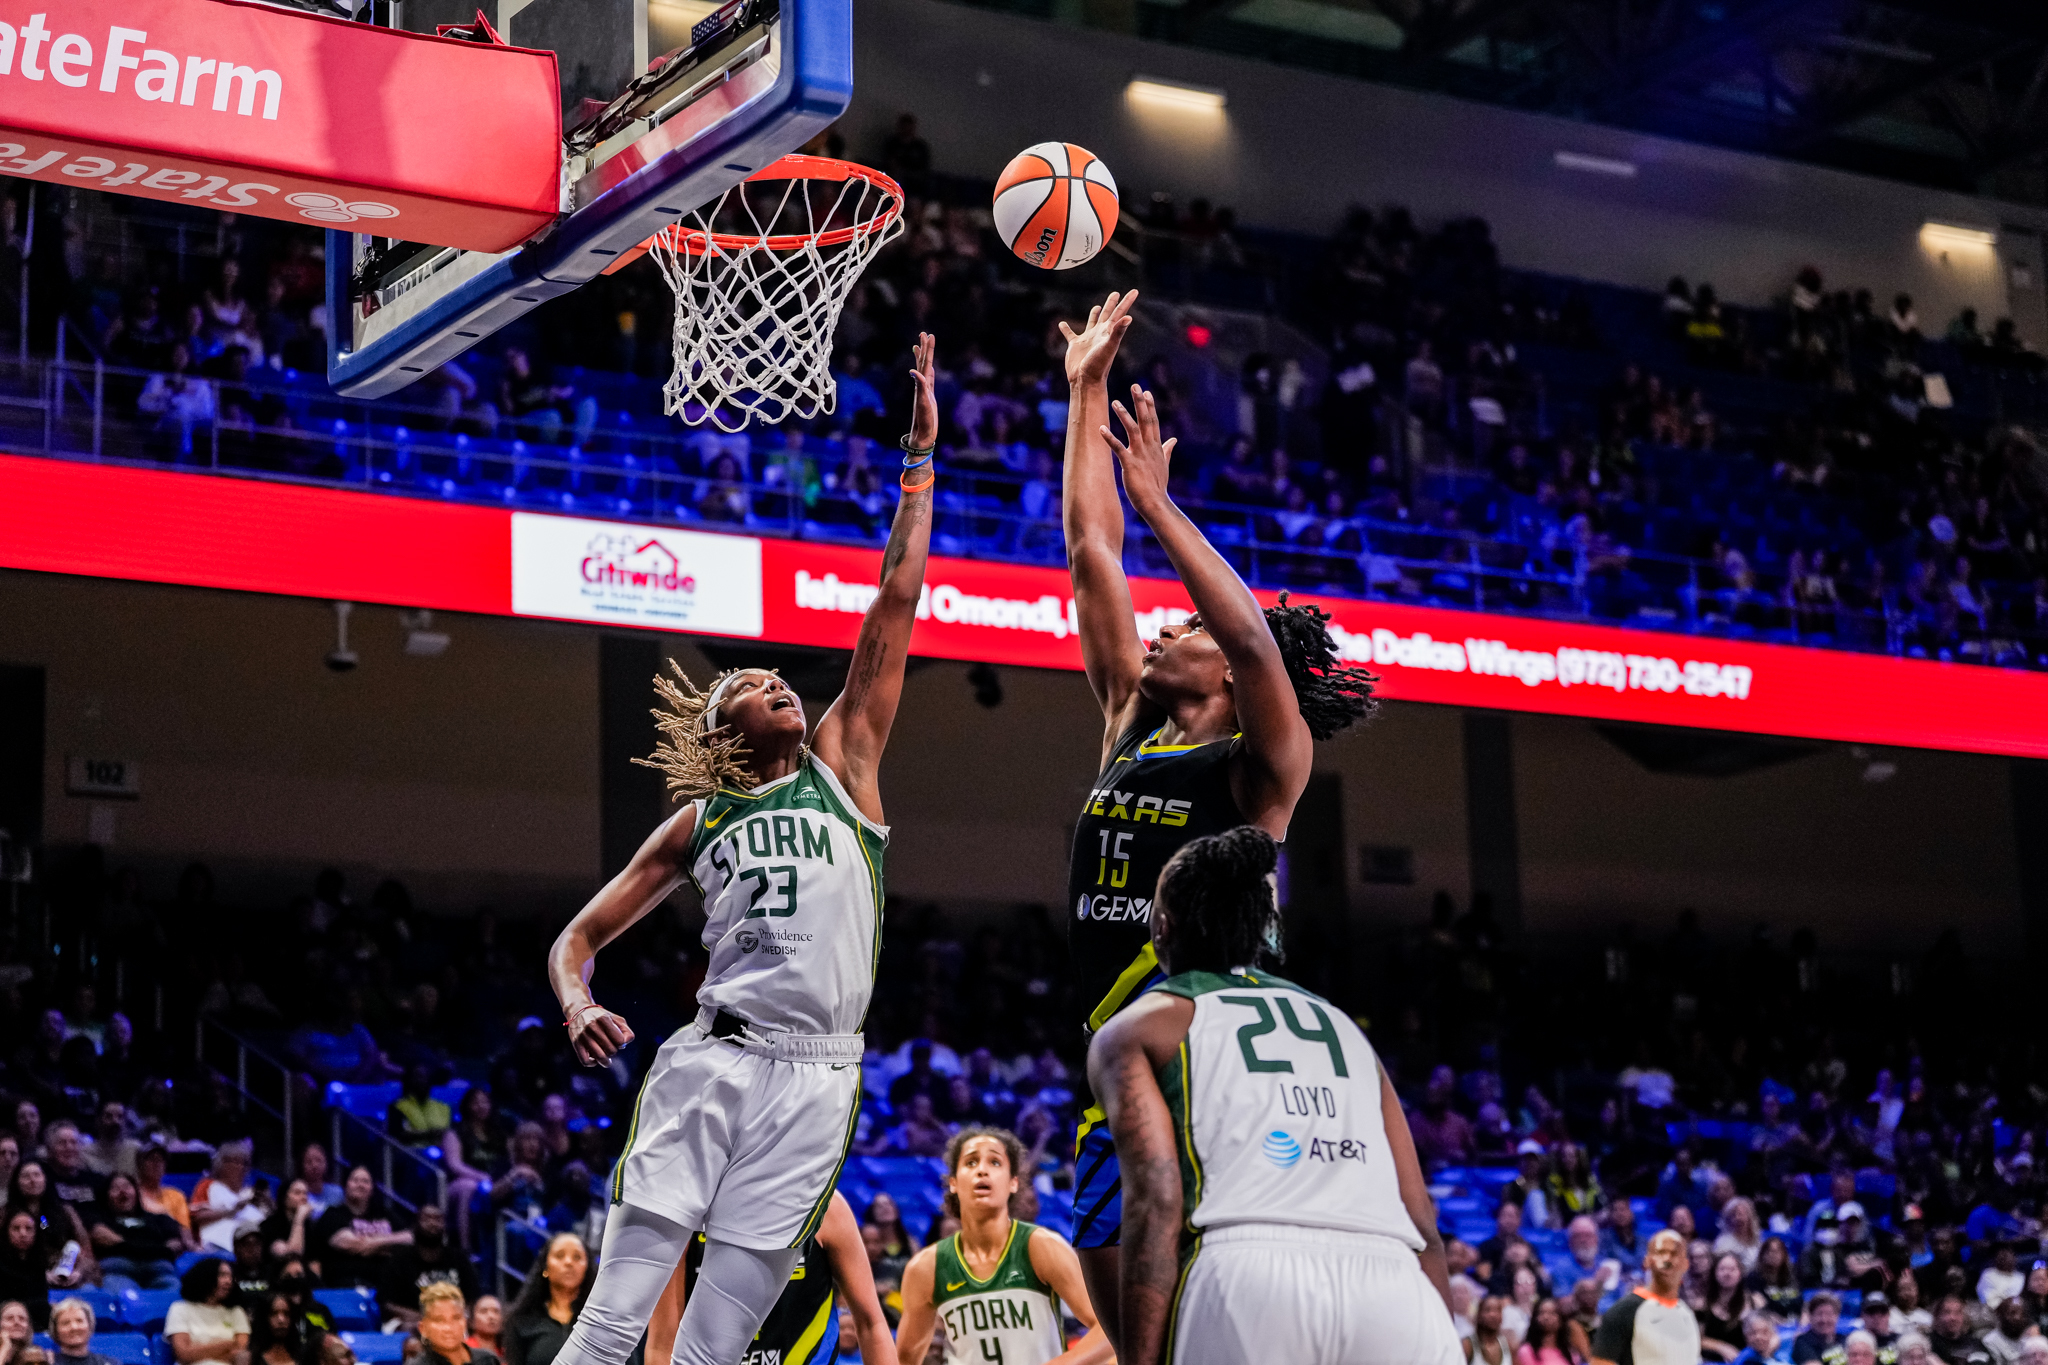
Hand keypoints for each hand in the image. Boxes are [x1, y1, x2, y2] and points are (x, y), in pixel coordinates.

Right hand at [565, 1001, 633, 1066]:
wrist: (579, 1011)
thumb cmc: (600, 1017)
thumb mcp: (615, 1018)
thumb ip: (626, 1030)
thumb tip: (625, 1043)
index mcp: (604, 1019)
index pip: (619, 1040)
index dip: (621, 1043)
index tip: (618, 1041)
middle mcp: (592, 1027)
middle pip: (610, 1050)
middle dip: (613, 1051)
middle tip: (610, 1047)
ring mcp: (583, 1036)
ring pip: (599, 1057)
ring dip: (605, 1061)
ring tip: (607, 1060)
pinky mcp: (576, 1043)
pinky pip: (585, 1061)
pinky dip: (592, 1063)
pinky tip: (595, 1059)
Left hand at [906, 332, 937, 450]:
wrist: (922, 436)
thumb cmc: (924, 422)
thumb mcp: (923, 403)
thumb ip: (921, 387)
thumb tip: (914, 371)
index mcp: (922, 385)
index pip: (925, 363)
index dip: (926, 349)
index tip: (926, 336)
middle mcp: (922, 386)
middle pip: (925, 363)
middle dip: (925, 348)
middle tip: (924, 333)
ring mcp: (925, 391)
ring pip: (925, 369)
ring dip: (924, 357)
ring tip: (921, 345)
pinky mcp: (929, 397)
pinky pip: (929, 380)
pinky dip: (929, 372)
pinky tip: (929, 368)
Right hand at [1058, 290, 1136, 386]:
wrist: (1085, 380)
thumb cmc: (1098, 365)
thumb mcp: (1109, 346)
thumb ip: (1118, 331)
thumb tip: (1129, 317)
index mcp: (1109, 332)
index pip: (1120, 313)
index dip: (1127, 301)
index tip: (1135, 291)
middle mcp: (1099, 334)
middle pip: (1107, 314)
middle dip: (1112, 303)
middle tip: (1116, 293)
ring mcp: (1087, 339)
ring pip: (1091, 322)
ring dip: (1094, 314)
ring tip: (1096, 307)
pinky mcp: (1075, 345)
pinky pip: (1070, 334)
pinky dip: (1065, 329)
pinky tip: (1062, 324)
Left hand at [1100, 385, 1175, 513]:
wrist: (1155, 503)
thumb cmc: (1157, 486)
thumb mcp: (1164, 465)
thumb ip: (1167, 450)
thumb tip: (1174, 439)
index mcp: (1156, 447)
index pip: (1153, 422)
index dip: (1149, 406)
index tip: (1146, 392)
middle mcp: (1149, 448)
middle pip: (1146, 420)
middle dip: (1140, 403)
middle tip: (1135, 386)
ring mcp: (1140, 455)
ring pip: (1133, 430)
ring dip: (1124, 415)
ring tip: (1115, 401)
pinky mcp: (1130, 464)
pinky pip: (1118, 448)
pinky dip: (1110, 438)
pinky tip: (1101, 428)